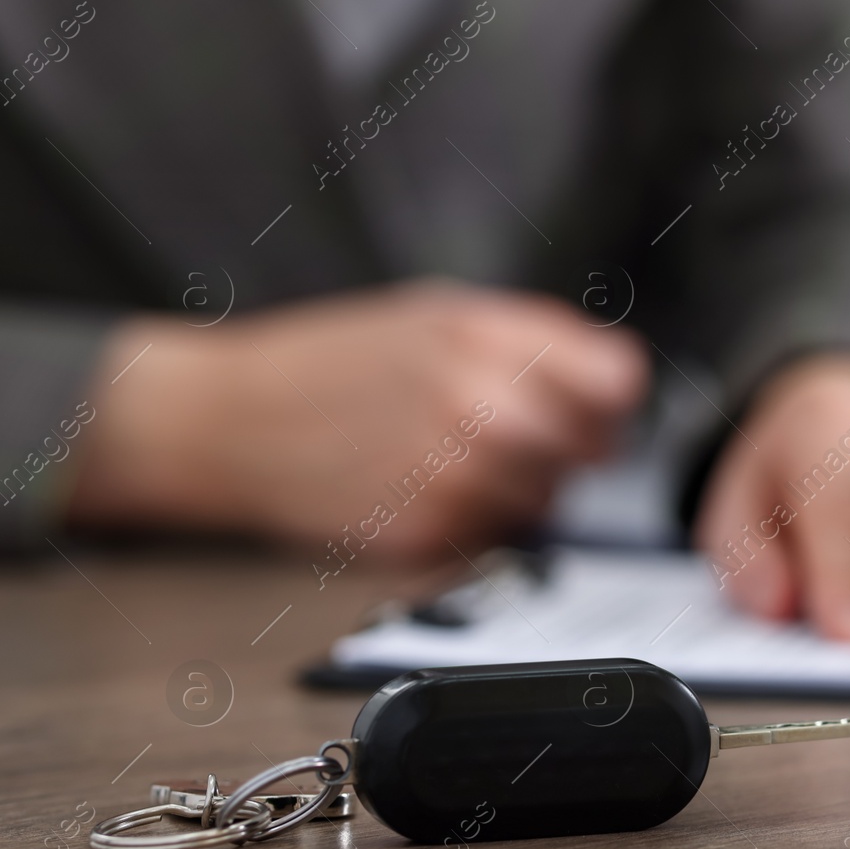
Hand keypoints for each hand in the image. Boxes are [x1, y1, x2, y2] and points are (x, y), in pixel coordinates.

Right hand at [69, 279, 647, 556]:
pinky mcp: (428, 535)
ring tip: (457, 456)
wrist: (231, 419)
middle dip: (572, 444)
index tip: (597, 401)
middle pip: (594, 447)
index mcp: (486, 335)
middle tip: (524, 432)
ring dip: (525, 485)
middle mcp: (479, 405)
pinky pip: (496, 536)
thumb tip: (618, 380)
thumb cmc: (335, 361)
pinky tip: (424, 488)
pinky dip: (476, 519)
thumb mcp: (436, 313)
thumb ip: (531, 341)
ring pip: (549, 499)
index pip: (618, 380)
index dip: (613, 395)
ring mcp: (454, 476)